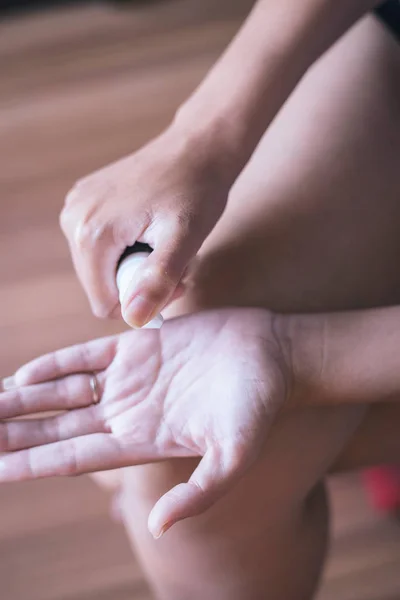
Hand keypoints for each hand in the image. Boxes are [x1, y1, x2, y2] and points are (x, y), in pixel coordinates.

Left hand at [0, 309, 290, 536]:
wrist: (274, 354)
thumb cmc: (259, 405)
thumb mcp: (235, 455)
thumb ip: (200, 492)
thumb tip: (160, 527)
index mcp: (143, 441)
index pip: (73, 457)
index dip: (31, 463)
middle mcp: (130, 412)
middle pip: (59, 427)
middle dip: (16, 433)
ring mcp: (131, 378)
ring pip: (64, 392)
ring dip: (25, 399)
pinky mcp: (139, 345)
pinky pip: (86, 356)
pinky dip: (55, 364)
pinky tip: (25, 374)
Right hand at [60, 126, 230, 325]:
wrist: (197, 148)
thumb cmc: (196, 191)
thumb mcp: (184, 240)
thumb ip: (158, 280)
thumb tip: (135, 319)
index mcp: (91, 233)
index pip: (104, 304)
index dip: (141, 303)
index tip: (174, 282)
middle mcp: (73, 219)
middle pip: (100, 286)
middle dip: (138, 284)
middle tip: (175, 264)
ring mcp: (75, 208)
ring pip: (101, 269)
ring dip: (135, 267)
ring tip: (164, 245)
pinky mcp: (84, 201)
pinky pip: (100, 247)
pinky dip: (127, 248)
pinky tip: (150, 230)